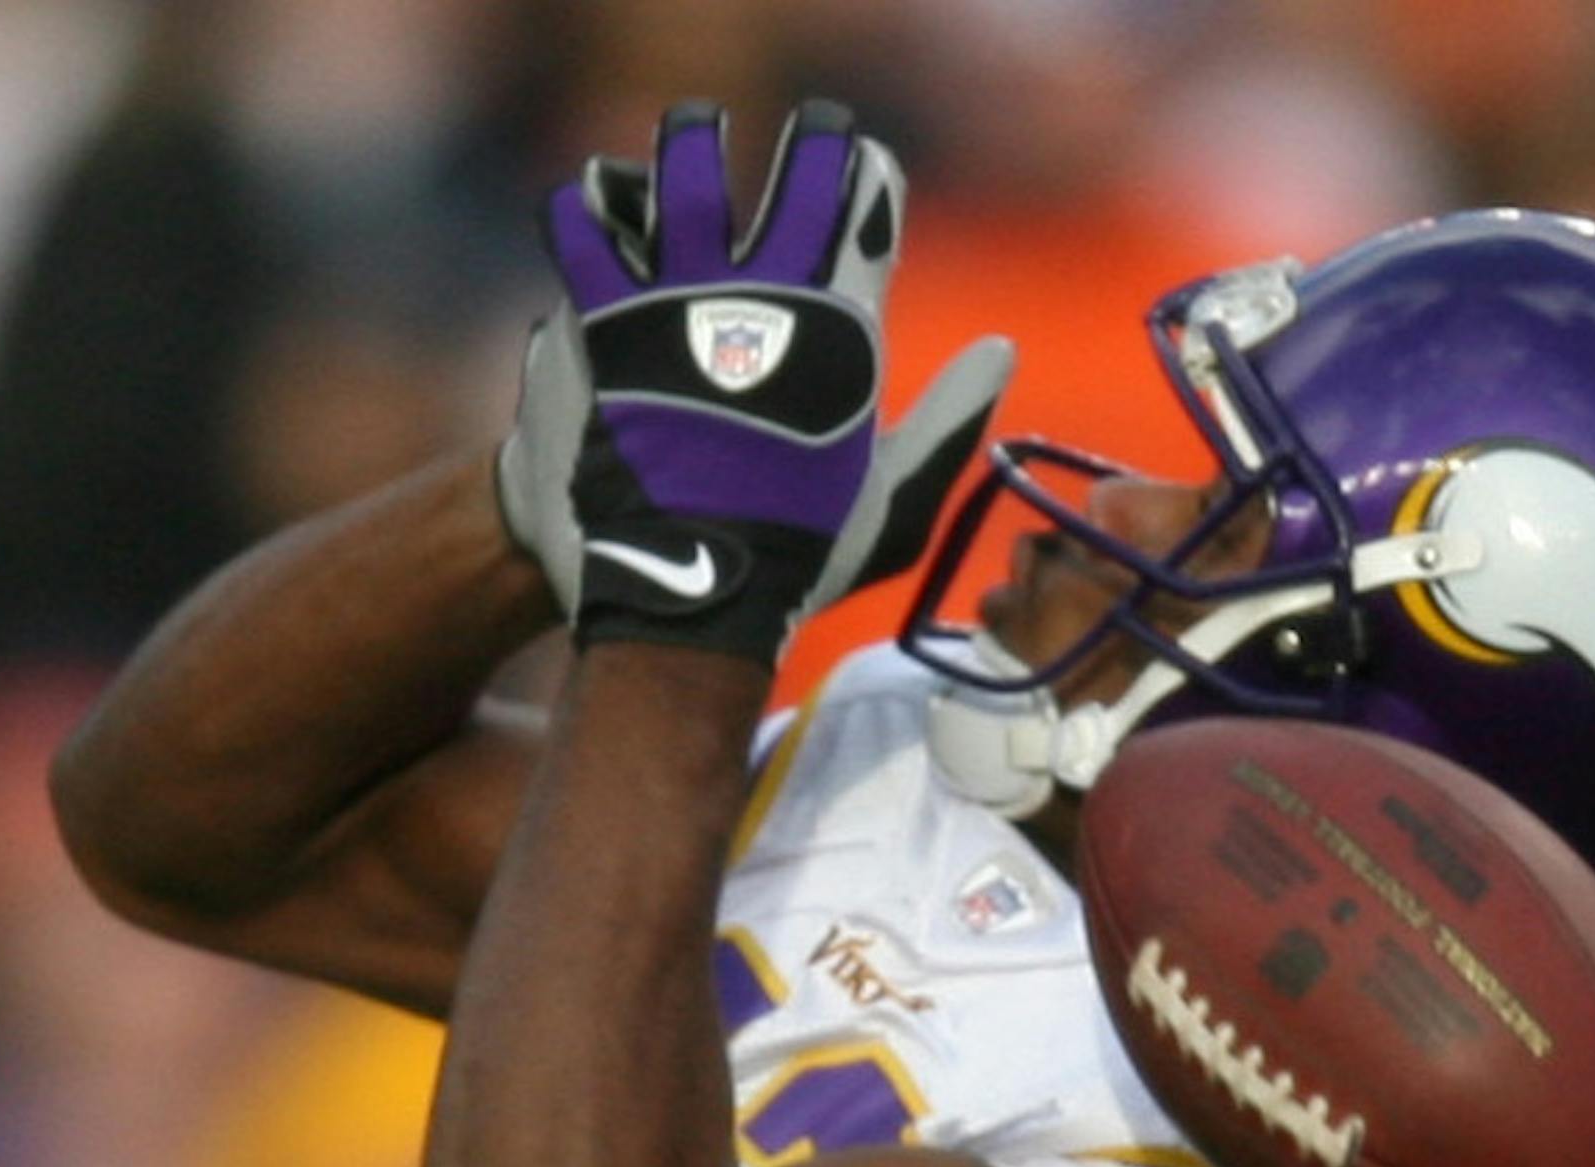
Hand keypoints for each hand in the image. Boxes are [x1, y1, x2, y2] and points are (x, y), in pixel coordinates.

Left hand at [519, 101, 1010, 663]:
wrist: (687, 599)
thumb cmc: (797, 562)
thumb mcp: (893, 505)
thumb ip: (948, 422)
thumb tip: (999, 348)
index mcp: (843, 332)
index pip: (871, 207)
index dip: (869, 177)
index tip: (862, 170)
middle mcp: (769, 297)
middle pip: (800, 170)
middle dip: (811, 144)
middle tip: (806, 138)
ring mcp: (682, 301)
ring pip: (691, 173)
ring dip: (696, 149)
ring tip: (694, 143)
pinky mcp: (606, 318)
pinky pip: (595, 229)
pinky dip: (599, 213)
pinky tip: (605, 213)